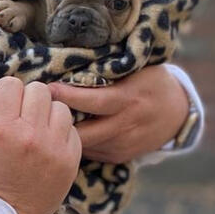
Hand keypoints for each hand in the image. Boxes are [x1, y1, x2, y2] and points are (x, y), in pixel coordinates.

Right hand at [0, 70, 80, 213]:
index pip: (12, 84)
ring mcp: (54, 147)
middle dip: (28, 100)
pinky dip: (60, 132)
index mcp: (2, 127)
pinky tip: (47, 144)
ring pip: (59, 105)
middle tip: (21, 117)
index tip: (4, 108)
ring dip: (47, 113)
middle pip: (38, 89)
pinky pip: (72, 127)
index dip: (6, 93)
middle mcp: (30, 134)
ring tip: (36, 129)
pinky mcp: (72, 158)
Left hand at [47, 64, 189, 161]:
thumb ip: (110, 68)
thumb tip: (73, 57)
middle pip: (84, 131)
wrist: (178, 113)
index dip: (68, 97)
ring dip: (63, 134)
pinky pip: (89, 152)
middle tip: (36, 110)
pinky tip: (63, 131)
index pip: (94, 101)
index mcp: (130, 98)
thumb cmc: (150, 81)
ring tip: (44, 121)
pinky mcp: (119, 156)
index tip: (47, 88)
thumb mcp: (137, 68)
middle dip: (58, 123)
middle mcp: (127, 124)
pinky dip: (75, 142)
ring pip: (83, 145)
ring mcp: (123, 144)